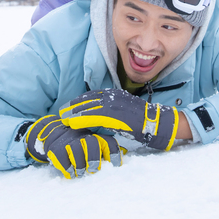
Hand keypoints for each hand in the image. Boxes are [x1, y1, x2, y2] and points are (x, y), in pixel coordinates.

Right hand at [24, 114, 122, 178]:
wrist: (52, 132)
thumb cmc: (79, 141)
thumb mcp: (93, 140)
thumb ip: (106, 148)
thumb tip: (123, 157)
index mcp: (96, 133)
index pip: (108, 142)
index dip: (113, 155)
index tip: (115, 166)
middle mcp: (83, 134)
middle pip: (92, 144)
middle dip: (93, 160)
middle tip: (93, 170)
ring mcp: (69, 139)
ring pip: (77, 151)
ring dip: (80, 166)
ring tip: (81, 173)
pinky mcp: (56, 147)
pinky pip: (62, 159)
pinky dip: (68, 169)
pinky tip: (70, 173)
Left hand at [60, 88, 179, 150]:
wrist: (156, 123)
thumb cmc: (141, 120)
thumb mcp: (124, 111)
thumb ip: (111, 111)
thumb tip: (98, 118)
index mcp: (115, 94)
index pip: (92, 95)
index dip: (78, 102)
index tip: (68, 107)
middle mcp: (113, 96)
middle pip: (87, 99)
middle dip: (73, 106)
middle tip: (61, 113)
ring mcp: (114, 105)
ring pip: (88, 107)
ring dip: (74, 113)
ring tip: (63, 119)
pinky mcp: (115, 115)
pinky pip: (94, 117)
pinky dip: (82, 119)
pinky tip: (73, 124)